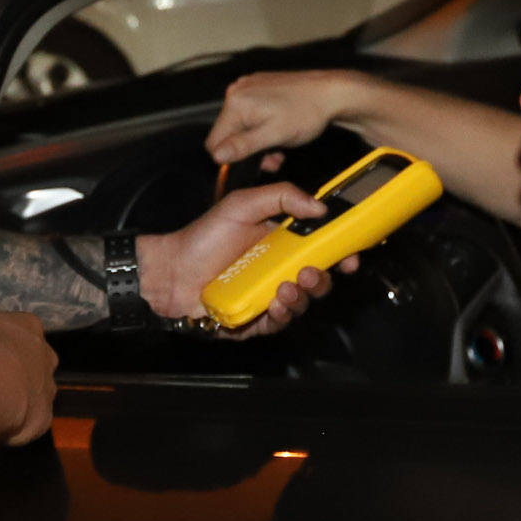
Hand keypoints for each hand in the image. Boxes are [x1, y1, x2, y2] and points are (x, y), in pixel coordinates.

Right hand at [0, 300, 55, 445]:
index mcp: (29, 326)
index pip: (16, 328)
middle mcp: (47, 357)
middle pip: (30, 360)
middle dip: (11, 367)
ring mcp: (48, 390)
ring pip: (33, 392)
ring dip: (15, 395)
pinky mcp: (44, 419)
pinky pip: (29, 421)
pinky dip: (14, 422)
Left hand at [140, 181, 357, 338]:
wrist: (169, 270)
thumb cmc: (202, 237)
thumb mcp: (241, 205)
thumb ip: (280, 197)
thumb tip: (320, 208)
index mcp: (281, 244)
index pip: (320, 250)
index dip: (340, 254)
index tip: (351, 256)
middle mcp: (277, 271)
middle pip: (316, 282)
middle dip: (322, 281)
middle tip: (312, 274)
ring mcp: (266, 297)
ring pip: (300, 305)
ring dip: (301, 299)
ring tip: (286, 288)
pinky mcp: (253, 321)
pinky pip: (277, 324)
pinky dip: (281, 316)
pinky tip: (275, 305)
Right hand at [206, 70, 364, 168]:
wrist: (331, 93)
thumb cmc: (308, 111)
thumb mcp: (274, 135)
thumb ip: (242, 145)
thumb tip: (217, 154)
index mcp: (236, 103)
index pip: (214, 141)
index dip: (232, 157)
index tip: (257, 160)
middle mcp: (237, 91)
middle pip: (227, 133)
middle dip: (247, 149)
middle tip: (273, 155)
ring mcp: (248, 87)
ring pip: (240, 125)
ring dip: (256, 139)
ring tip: (278, 142)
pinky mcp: (258, 87)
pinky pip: (249, 113)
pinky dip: (261, 125)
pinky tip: (278, 128)